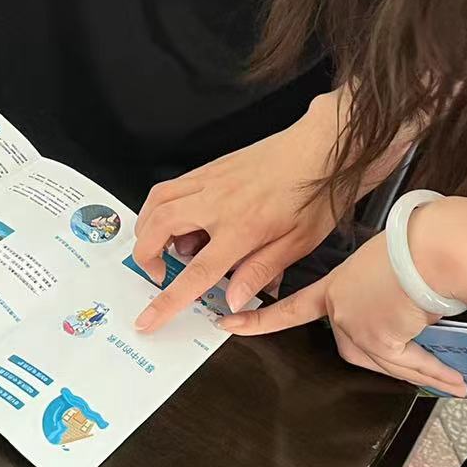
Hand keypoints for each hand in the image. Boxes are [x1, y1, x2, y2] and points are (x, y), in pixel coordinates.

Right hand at [132, 100, 342, 331]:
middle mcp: (217, 201)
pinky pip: (172, 185)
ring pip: (156, 201)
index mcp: (240, 228)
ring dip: (148, 227)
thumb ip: (260, 271)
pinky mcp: (212, 167)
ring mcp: (210, 180)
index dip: (167, 301)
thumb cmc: (314, 194)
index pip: (195, 273)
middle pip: (158, 228)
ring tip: (165, 246)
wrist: (321, 147)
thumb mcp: (297, 244)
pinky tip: (182, 219)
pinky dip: (162, 205)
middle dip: (145, 257)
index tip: (148, 319)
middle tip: (158, 275)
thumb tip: (233, 299)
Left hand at [219, 232, 466, 395]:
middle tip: (422, 350)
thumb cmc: (417, 245)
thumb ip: (383, 293)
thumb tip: (407, 312)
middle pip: (355, 349)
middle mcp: (340, 308)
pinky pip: (411, 365)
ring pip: (387, 362)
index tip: (228, 323)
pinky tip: (454, 381)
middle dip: (392, 354)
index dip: (260, 319)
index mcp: (336, 285)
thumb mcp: (387, 265)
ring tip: (451, 376)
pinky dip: (435, 373)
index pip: (292, 308)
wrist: (430, 248)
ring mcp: (356, 327)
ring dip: (424, 368)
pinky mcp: (379, 341)